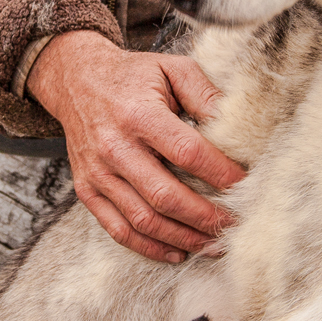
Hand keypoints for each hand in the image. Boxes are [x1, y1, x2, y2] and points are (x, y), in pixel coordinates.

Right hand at [27, 32, 244, 263]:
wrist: (76, 79)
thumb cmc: (132, 76)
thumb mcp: (172, 68)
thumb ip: (205, 93)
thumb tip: (238, 125)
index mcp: (139, 115)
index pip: (188, 153)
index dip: (221, 174)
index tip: (245, 185)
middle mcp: (115, 148)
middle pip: (166, 196)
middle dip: (206, 218)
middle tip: (235, 225)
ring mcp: (98, 173)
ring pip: (144, 220)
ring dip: (183, 239)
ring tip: (213, 245)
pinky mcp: (87, 190)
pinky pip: (118, 229)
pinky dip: (149, 247)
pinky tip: (176, 252)